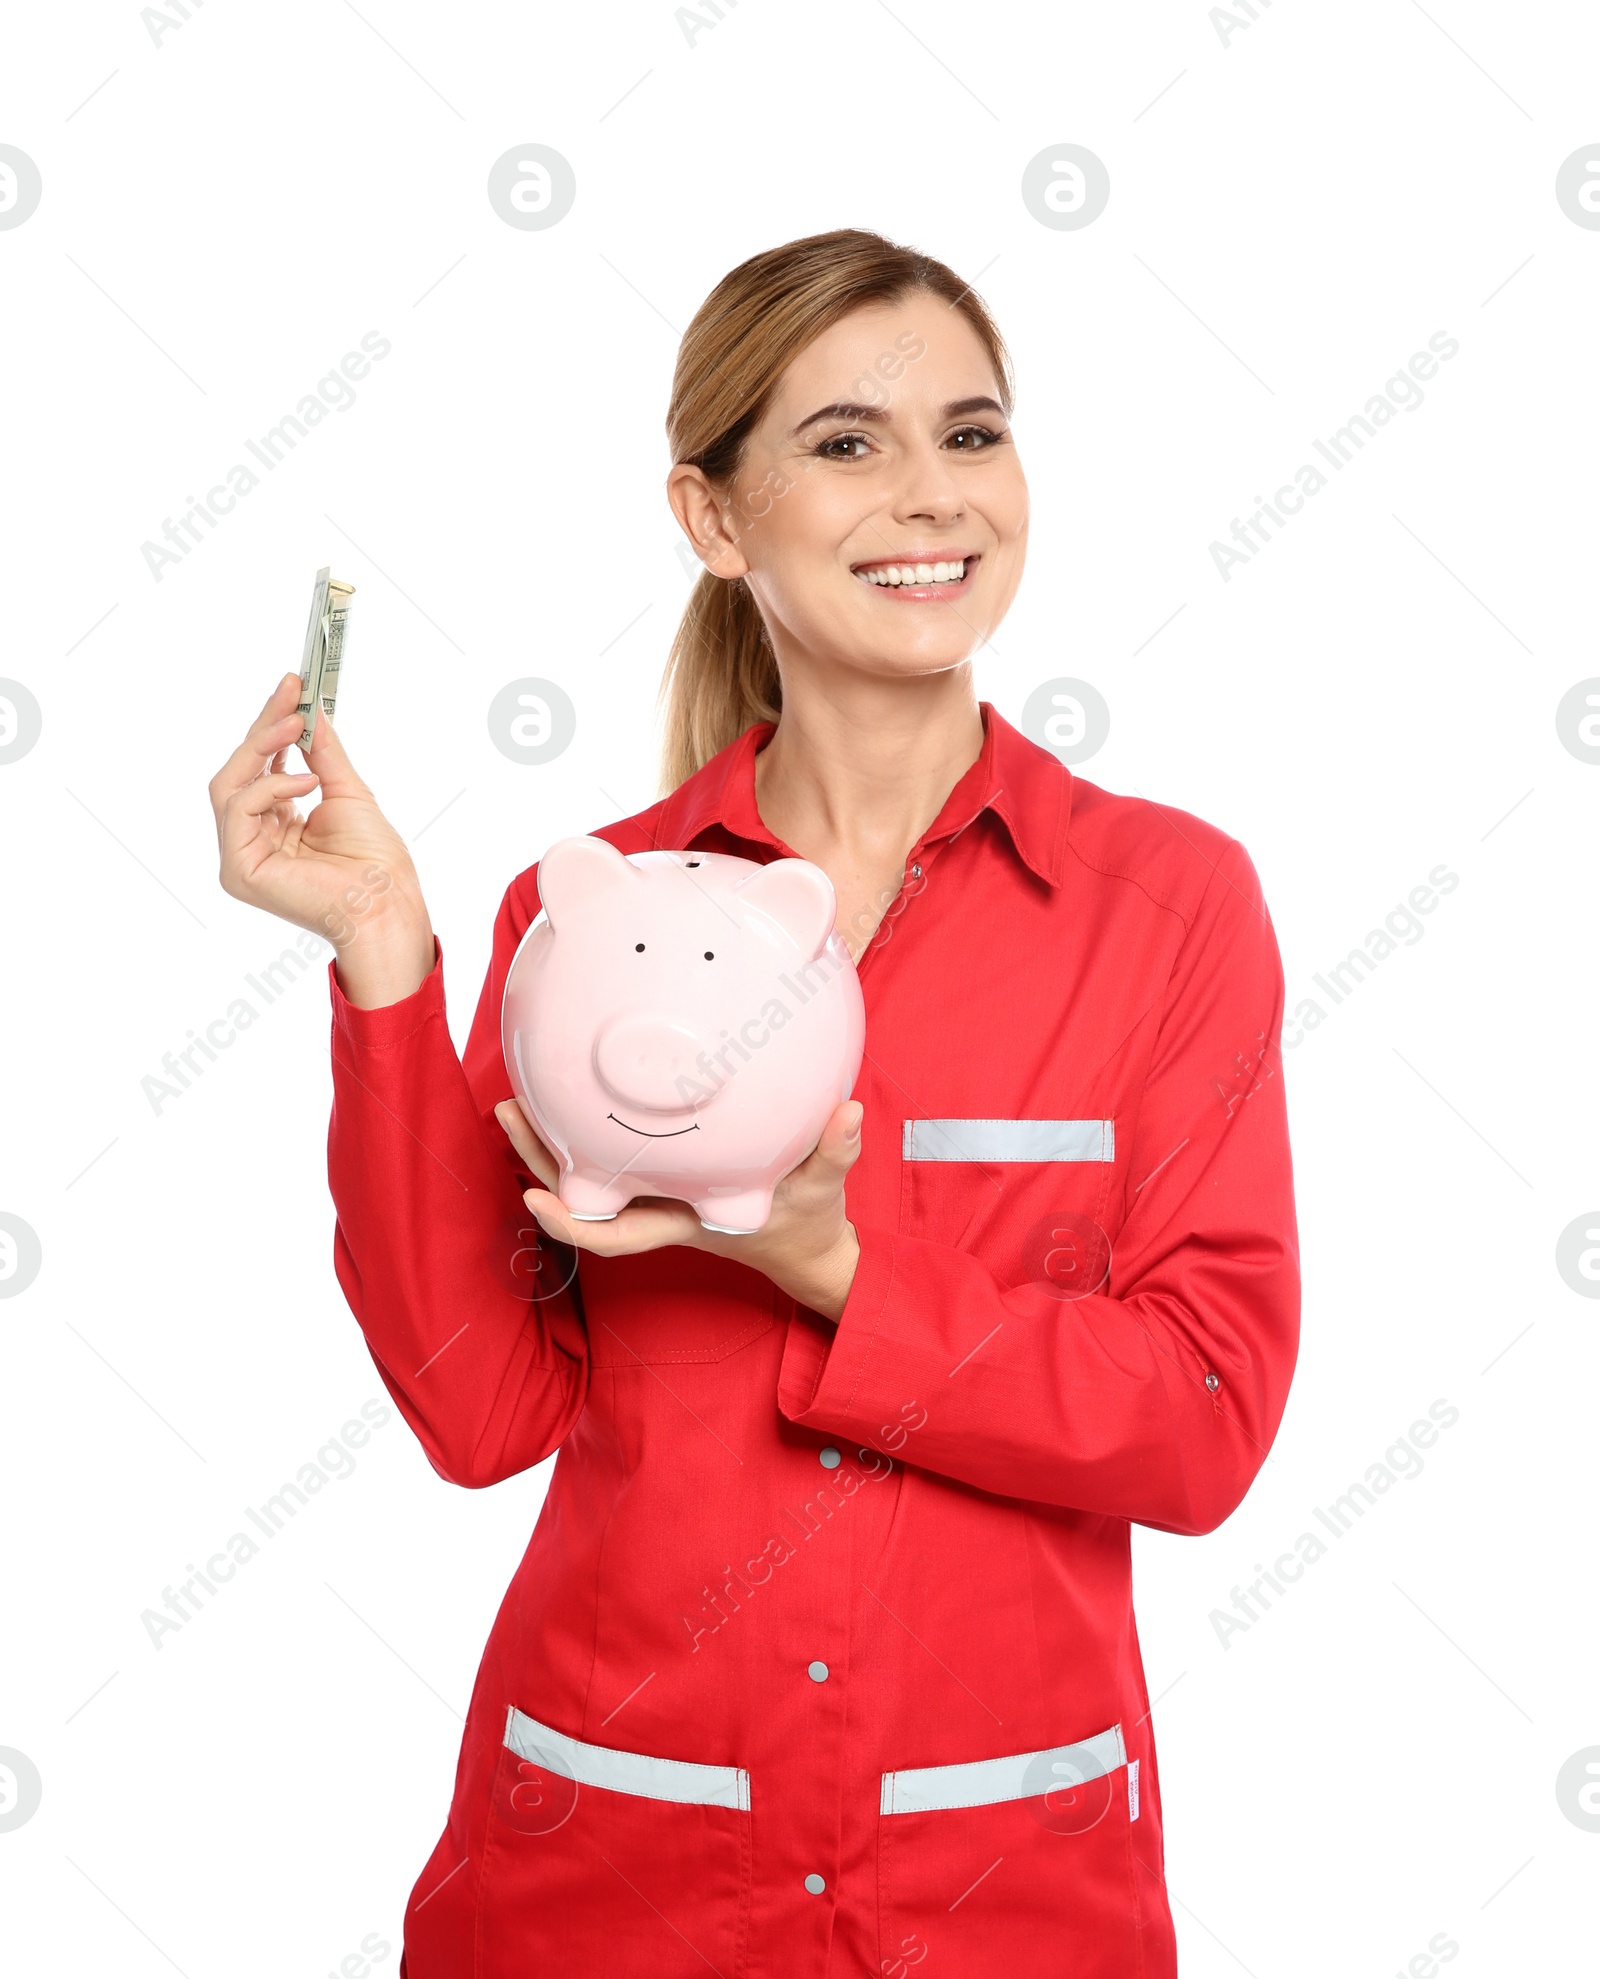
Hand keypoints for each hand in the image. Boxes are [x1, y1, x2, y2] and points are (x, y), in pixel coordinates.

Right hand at [208, 673, 435, 1006]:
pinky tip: (306, 782)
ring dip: (262, 747)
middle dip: (264, 726)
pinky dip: (270, 787)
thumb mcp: (346, 791)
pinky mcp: (239, 869)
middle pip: (237, 771)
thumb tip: (310, 709)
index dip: (271, 724)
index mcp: (274, 825)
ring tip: (297, 725)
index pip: (260, 766)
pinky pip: (238, 810)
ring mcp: (240, 856)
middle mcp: (251, 840)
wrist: (387, 905)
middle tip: (291, 693)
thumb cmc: (375, 863)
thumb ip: (322, 751)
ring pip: (227, 785)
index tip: (291, 685)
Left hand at [494, 1098, 864, 1322]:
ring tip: (521, 1094)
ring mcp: (661, 1193)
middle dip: (538, 1158)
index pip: (615, 1234)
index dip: (568, 1222)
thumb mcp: (827, 1190)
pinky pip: (615, 1156)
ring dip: (552, 1141)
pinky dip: (589, 1131)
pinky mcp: (669, 1175)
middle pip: (583, 1195)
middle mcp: (662, 1208)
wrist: (809, 1250)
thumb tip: (848, 1112)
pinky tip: (577, 1093)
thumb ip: (837, 1151)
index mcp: (687, 1220)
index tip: (532, 1195)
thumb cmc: (810, 1224)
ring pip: (590, 1174)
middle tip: (507, 1108)